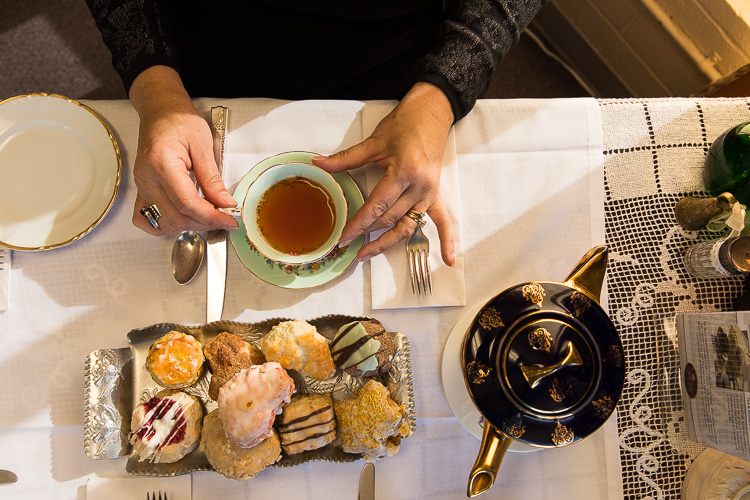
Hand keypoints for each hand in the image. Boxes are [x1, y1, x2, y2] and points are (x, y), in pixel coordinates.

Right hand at [129, 66, 237, 234]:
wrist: (161, 110)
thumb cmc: (179, 120)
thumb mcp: (203, 145)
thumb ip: (212, 178)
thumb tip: (224, 204)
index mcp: (161, 164)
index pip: (188, 204)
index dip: (212, 217)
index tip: (229, 220)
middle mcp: (146, 178)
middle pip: (176, 218)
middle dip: (204, 223)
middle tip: (224, 218)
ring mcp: (141, 186)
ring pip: (164, 223)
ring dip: (189, 225)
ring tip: (208, 216)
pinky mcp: (142, 189)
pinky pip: (146, 219)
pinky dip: (165, 225)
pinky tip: (183, 217)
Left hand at [313, 82, 454, 264]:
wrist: (431, 113)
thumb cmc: (405, 124)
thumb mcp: (374, 142)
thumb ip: (346, 158)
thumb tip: (320, 163)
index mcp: (404, 173)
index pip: (377, 206)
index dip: (359, 224)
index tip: (344, 238)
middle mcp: (419, 187)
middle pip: (390, 219)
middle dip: (367, 234)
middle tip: (348, 245)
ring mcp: (430, 193)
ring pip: (408, 226)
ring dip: (389, 243)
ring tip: (367, 254)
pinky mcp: (436, 194)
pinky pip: (442, 220)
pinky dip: (446, 240)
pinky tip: (448, 260)